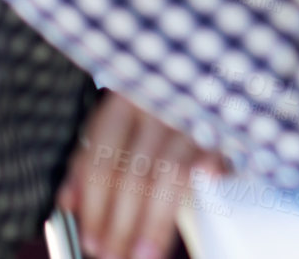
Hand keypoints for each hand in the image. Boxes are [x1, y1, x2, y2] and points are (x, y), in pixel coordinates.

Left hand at [56, 92, 220, 258]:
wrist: (224, 59)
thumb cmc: (170, 101)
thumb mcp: (128, 117)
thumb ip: (98, 156)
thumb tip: (67, 202)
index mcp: (128, 96)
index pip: (99, 160)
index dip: (94, 207)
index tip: (91, 242)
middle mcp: (159, 99)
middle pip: (133, 173)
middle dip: (121, 224)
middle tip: (114, 256)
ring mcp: (195, 108)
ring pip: (169, 173)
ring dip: (155, 221)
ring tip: (144, 252)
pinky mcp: (231, 119)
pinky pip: (215, 154)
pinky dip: (208, 176)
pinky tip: (202, 190)